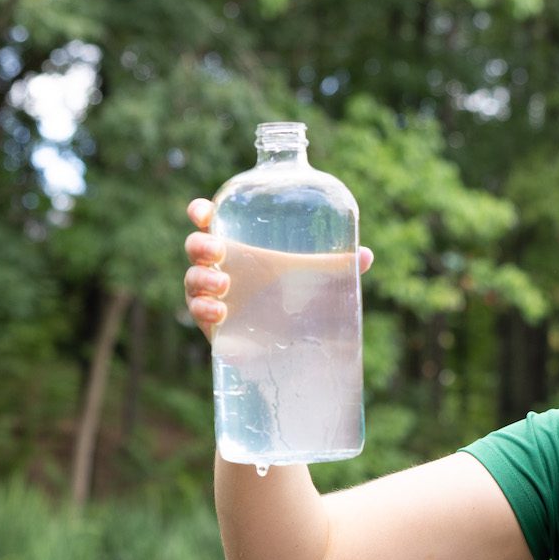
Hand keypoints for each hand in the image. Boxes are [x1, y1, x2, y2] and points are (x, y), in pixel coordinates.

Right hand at [181, 197, 375, 342]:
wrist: (285, 348)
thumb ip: (335, 267)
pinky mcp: (211, 323)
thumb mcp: (314, 281)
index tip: (203, 212)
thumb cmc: (293, 300)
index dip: (201, 211)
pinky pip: (196, 311)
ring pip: (192, 278)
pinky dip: (203, 309)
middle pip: (196, 247)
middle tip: (220, 251)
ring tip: (224, 285)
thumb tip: (365, 256)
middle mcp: (220, 267)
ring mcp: (212, 295)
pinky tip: (220, 312)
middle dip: (201, 245)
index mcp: (239, 246)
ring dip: (203, 278)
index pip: (211, 221)